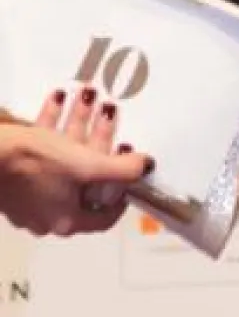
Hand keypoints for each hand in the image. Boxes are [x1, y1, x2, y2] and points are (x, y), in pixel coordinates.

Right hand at [0, 89, 153, 236]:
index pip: (104, 216)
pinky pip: (41, 153)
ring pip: (62, 159)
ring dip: (76, 125)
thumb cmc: (31, 165)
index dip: (123, 193)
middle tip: (108, 113)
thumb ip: (122, 170)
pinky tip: (58, 99)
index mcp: (67, 220)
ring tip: (87, 96)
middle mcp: (47, 214)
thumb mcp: (87, 165)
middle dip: (98, 139)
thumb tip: (146, 167)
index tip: (130, 171)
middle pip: (85, 177)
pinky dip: (52, 127)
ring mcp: (28, 197)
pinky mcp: (12, 178)